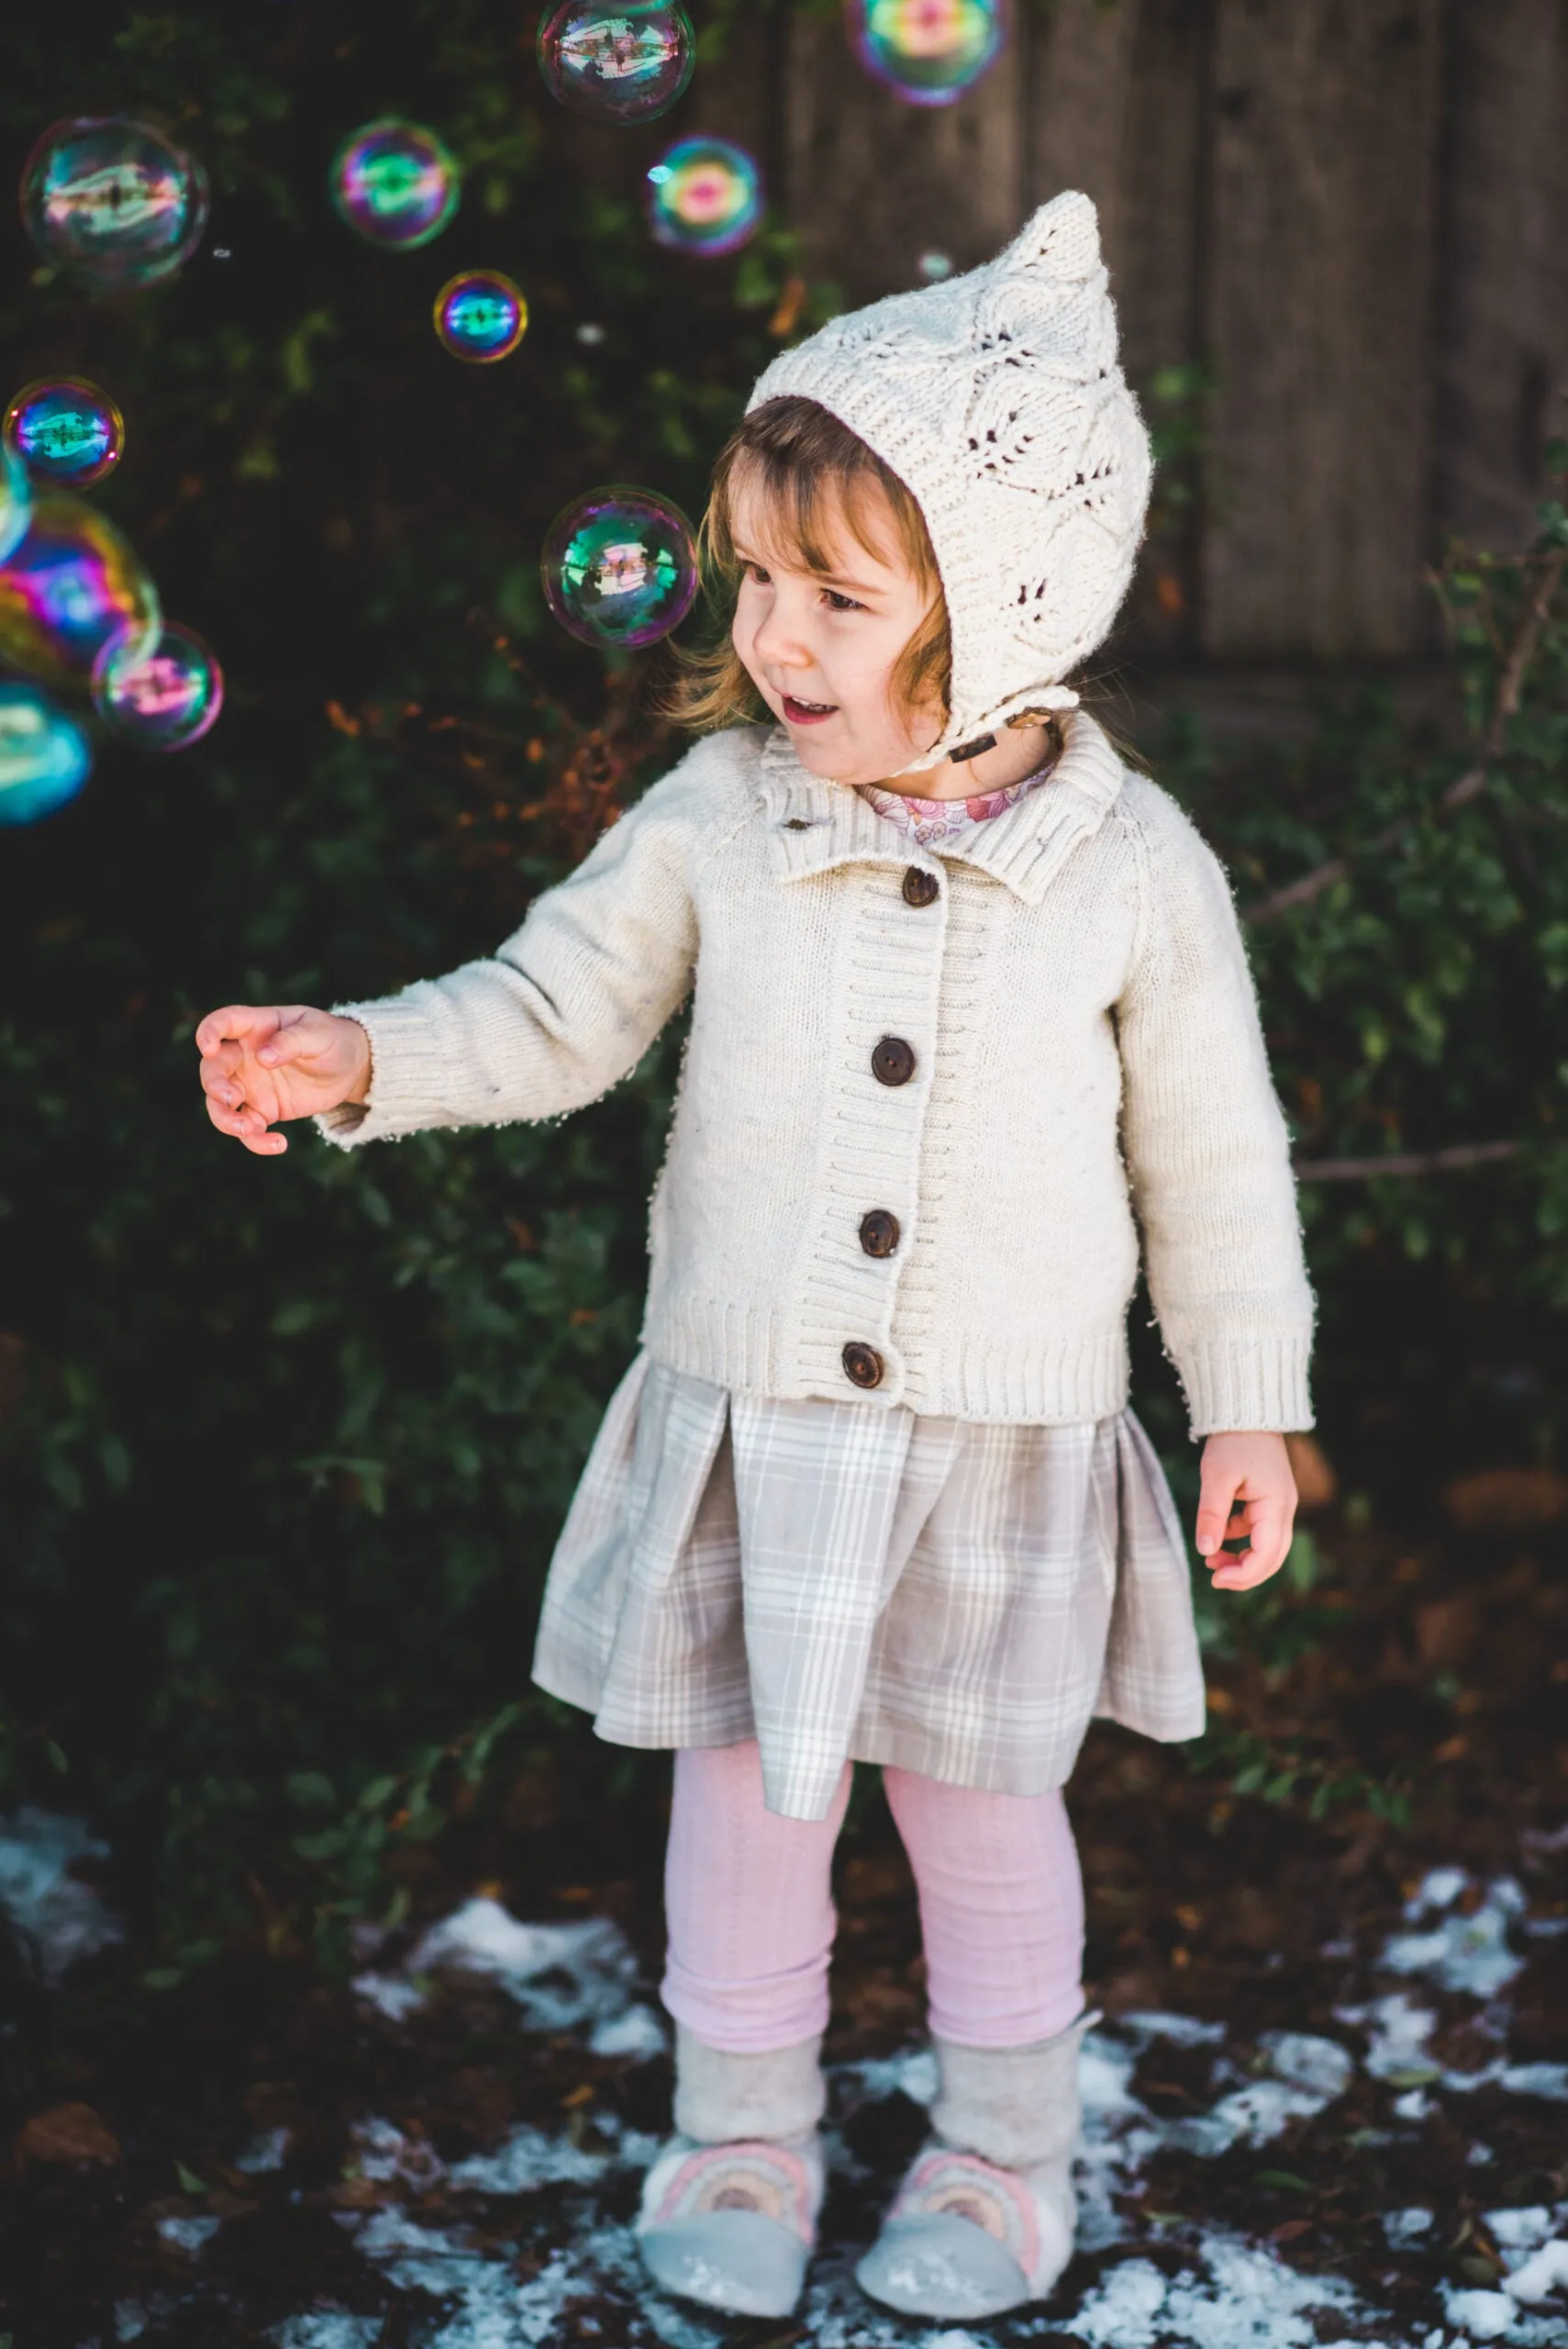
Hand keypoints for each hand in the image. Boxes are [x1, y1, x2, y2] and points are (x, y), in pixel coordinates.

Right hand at [195, 1004, 371, 1156]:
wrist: (348, 1068)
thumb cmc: (331, 1040)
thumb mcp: (319, 1034)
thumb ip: (292, 1041)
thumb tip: (262, 1057)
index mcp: (256, 1027)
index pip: (223, 1023)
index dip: (208, 1033)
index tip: (208, 1049)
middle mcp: (245, 1056)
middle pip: (213, 1069)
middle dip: (214, 1085)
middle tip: (231, 1098)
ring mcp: (250, 1085)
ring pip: (220, 1104)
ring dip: (225, 1119)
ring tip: (247, 1129)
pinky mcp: (262, 1110)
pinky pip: (248, 1128)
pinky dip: (256, 1140)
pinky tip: (279, 1144)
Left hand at [1196, 1431, 1298, 1590]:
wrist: (1247, 1410)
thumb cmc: (1233, 1441)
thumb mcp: (1216, 1478)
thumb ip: (1212, 1516)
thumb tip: (1206, 1551)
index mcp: (1276, 1506)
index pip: (1266, 1555)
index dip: (1243, 1575)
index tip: (1215, 1578)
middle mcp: (1285, 1508)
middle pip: (1273, 1557)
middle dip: (1245, 1573)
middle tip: (1213, 1576)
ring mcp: (1280, 1504)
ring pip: (1268, 1546)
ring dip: (1243, 1558)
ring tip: (1211, 1559)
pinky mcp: (1270, 1499)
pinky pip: (1260, 1530)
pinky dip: (1241, 1539)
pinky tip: (1219, 1534)